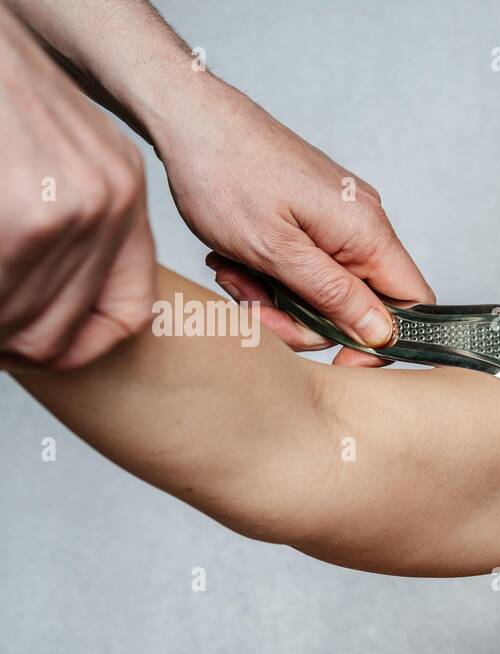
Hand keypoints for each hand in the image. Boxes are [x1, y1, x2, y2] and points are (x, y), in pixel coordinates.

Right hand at [0, 4, 154, 372]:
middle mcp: (110, 205)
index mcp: (125, 194)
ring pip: (28, 322)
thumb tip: (63, 315)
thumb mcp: (70, 155)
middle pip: (66, 328)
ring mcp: (71, 212)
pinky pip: (2, 298)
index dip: (86, 346)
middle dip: (17, 337)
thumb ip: (82, 223)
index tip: (48, 352)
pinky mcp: (28, 218)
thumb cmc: (8, 99)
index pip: (131, 313)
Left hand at [155, 80, 434, 366]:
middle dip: (306, 321)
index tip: (337, 359)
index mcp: (367, 232)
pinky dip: (274, 276)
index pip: (413, 304)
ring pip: (328, 292)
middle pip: (362, 307)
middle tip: (254, 307)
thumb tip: (382, 333)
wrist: (189, 115)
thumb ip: (333, 295)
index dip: (382, 342)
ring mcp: (340, 221)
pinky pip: (309, 268)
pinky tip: (237, 262)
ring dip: (280, 299)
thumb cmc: (224, 173)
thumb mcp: (275, 249)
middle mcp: (364, 226)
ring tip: (235, 275)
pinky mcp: (315, 218)